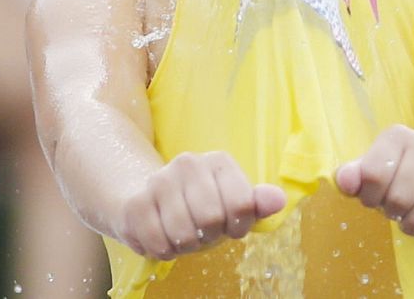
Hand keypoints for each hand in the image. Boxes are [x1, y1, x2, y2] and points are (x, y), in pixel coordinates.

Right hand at [117, 151, 286, 260]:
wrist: (149, 199)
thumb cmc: (200, 206)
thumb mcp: (232, 204)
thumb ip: (256, 203)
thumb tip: (278, 200)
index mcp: (218, 161)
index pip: (242, 204)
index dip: (238, 226)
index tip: (229, 226)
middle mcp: (188, 163)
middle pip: (212, 219)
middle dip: (209, 237)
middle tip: (202, 231)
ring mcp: (159, 180)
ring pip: (184, 234)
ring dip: (185, 246)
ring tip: (182, 234)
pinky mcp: (135, 203)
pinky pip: (159, 244)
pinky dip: (164, 251)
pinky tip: (162, 237)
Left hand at [335, 124, 413, 241]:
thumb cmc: (403, 169)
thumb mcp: (375, 165)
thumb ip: (355, 174)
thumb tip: (344, 181)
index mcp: (398, 136)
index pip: (373, 174)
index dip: (368, 196)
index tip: (372, 197)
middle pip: (399, 198)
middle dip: (390, 211)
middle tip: (393, 208)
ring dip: (410, 225)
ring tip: (409, 217)